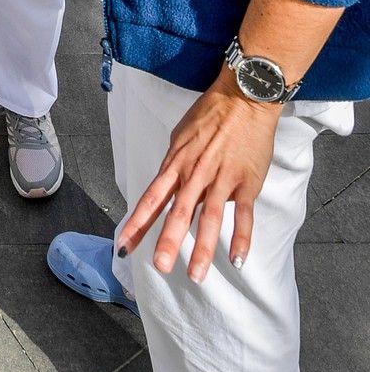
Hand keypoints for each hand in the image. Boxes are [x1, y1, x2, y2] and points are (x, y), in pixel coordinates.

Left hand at [116, 72, 279, 282]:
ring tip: (196, 274)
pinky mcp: (246, 181)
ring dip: (204, 248)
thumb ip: (174, 165)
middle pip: (178, 211)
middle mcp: (195, 172)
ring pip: (210, 217)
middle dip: (168, 241)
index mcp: (176, 162)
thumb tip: (166, 187)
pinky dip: (241, 238)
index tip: (125, 247)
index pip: (152, 198)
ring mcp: (222, 177)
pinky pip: (244, 214)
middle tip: (160, 267)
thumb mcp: (181, 136)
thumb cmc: (210, 115)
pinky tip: (237, 260)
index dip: (138, 223)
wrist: (244, 97)